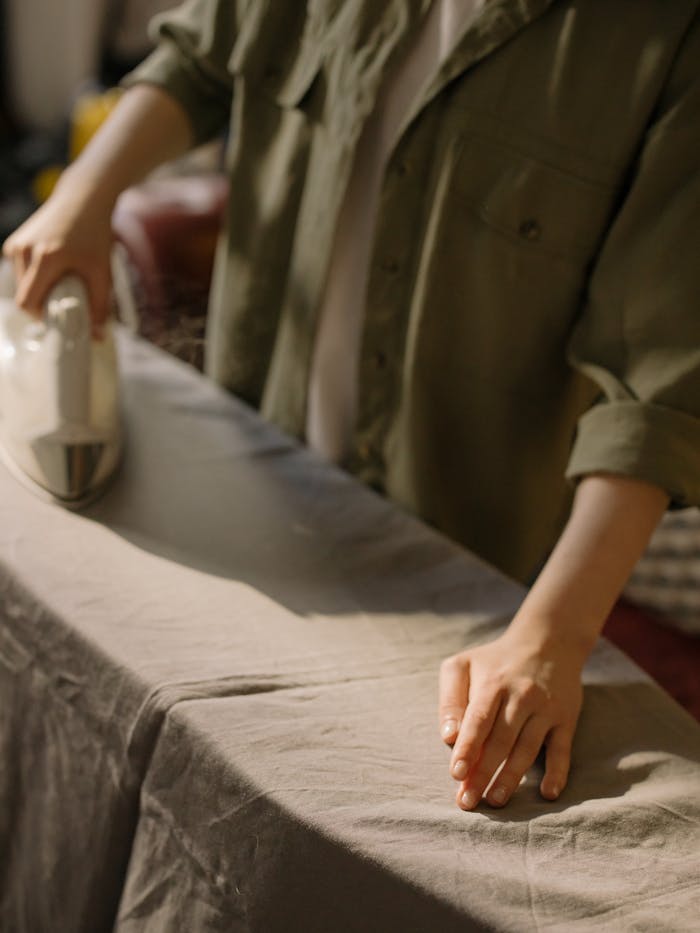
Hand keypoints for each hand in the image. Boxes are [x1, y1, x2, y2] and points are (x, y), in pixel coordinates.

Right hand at [2, 174, 113, 334]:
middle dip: (43, 307)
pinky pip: (21, 272)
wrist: (83, 197)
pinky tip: (53, 270)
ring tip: (62, 283)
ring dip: (39, 292)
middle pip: (24, 297)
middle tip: (66, 303)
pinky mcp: (15, 242)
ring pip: (21, 285)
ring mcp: (17, 245)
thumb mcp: (102, 271)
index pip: (28, 303)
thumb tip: (97, 337)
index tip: (60, 319)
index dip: (42, 318)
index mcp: (46, 258)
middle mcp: (25, 250)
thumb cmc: (95, 234)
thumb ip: (100, 305)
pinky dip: (35, 279)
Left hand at [439, 626, 583, 809]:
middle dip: (483, 774)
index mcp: (493, 683)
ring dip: (511, 779)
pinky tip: (547, 793)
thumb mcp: (463, 666)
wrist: (548, 641)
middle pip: (501, 741)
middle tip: (468, 802)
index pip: (479, 720)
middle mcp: (521, 696)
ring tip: (494, 801)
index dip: (468, 748)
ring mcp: (546, 709)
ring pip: (527, 750)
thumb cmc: (495, 660)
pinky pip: (562, 750)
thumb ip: (450, 699)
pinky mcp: (566, 719)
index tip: (457, 774)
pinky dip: (557, 773)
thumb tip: (448, 738)